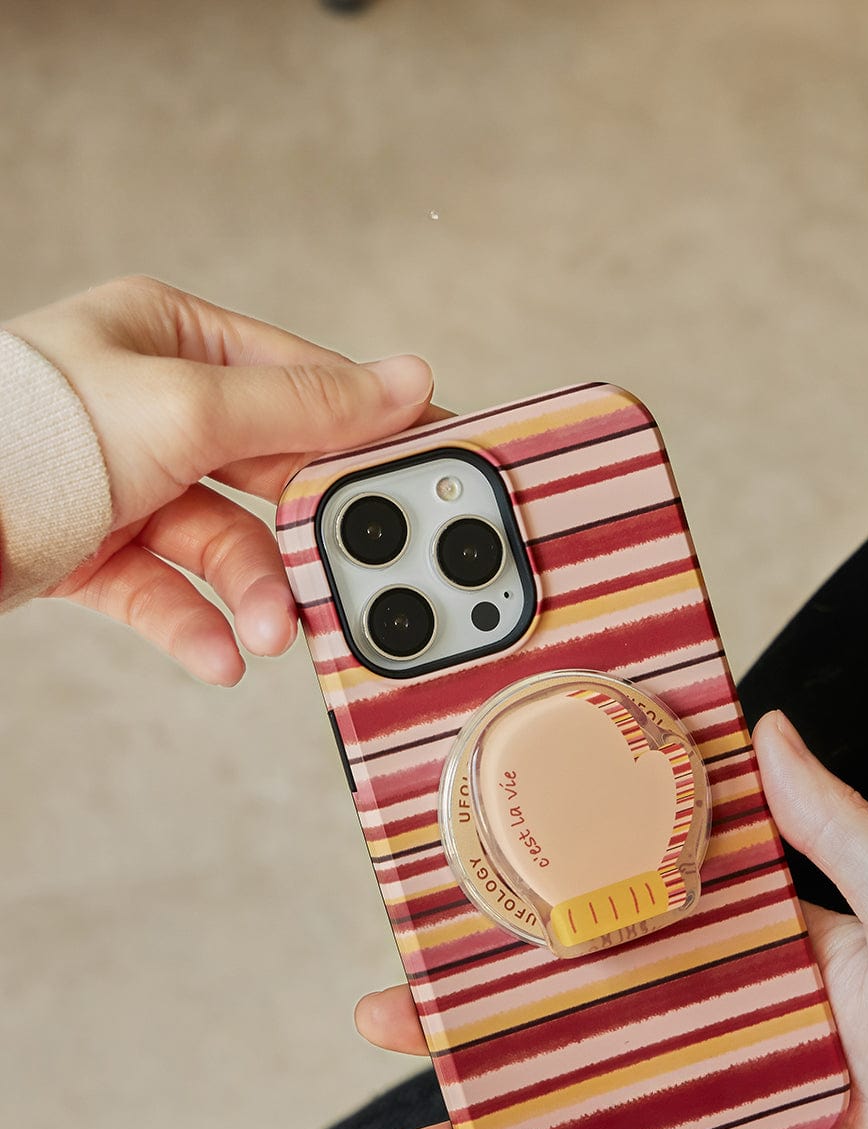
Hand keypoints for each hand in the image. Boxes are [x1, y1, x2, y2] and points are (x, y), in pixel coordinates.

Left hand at [4, 276, 433, 683]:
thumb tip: (408, 379)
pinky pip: (168, 591)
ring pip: (223, 543)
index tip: (432, 462)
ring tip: (268, 636)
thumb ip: (305, 407)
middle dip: (305, 534)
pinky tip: (218, 656)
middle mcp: (153, 408)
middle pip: (267, 475)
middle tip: (362, 572)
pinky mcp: (98, 550)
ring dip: (252, 594)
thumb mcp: (189, 406)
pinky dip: (196, 624)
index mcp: (173, 340)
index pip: (298, 383)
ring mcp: (126, 483)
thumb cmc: (41, 427)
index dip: (367, 428)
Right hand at [355, 709, 867, 1128]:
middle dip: (475, 1039)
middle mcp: (718, 1040)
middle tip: (389, 1022)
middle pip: (574, 1036)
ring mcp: (724, 1124)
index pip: (614, 935)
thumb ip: (836, 826)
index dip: (533, 925)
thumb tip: (770, 728)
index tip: (454, 910)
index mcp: (744, 961)